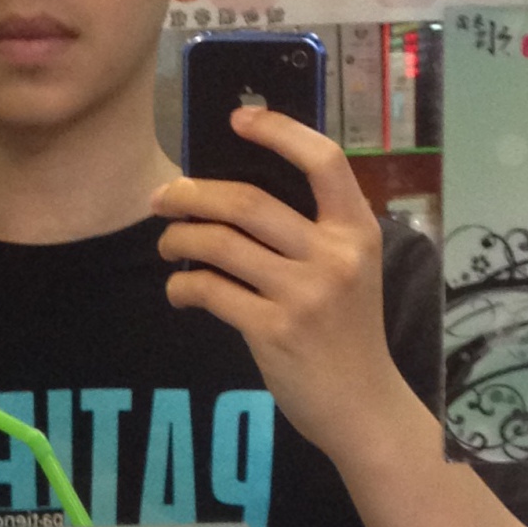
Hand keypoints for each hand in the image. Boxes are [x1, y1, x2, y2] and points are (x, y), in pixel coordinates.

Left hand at [153, 107, 397, 451]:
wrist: (364, 407)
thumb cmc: (347, 329)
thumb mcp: (349, 267)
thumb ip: (309, 229)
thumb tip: (229, 188)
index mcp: (357, 229)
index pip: (323, 160)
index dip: (278, 130)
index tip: (237, 119)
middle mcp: (335, 256)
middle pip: (248, 201)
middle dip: (192, 193)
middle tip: (163, 197)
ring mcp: (305, 295)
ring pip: (220, 243)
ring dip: (180, 238)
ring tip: (168, 243)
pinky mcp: (275, 332)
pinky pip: (211, 291)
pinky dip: (183, 286)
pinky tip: (179, 290)